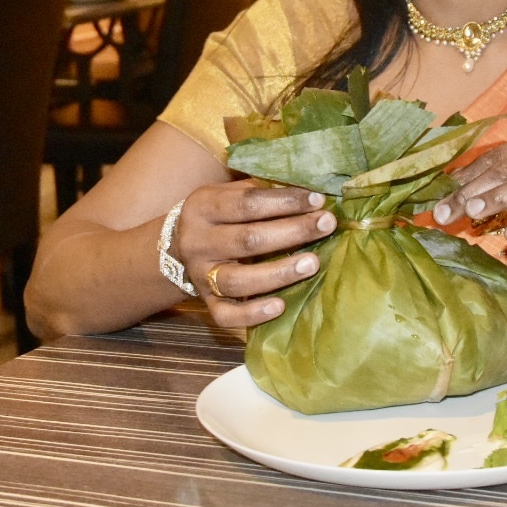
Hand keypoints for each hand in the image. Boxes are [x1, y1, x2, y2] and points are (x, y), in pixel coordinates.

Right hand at [175, 180, 335, 328]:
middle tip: (326, 224)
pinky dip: (253, 314)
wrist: (179, 245)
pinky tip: (280, 306)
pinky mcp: (206, 303)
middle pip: (247, 240)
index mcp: (204, 206)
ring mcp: (200, 275)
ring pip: (237, 280)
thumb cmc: (221, 213)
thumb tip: (312, 191)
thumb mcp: (232, 192)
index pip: (247, 202)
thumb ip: (264, 190)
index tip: (318, 200)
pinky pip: (226, 315)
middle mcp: (198, 242)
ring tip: (312, 263)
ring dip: (278, 273)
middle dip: (292, 232)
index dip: (285, 201)